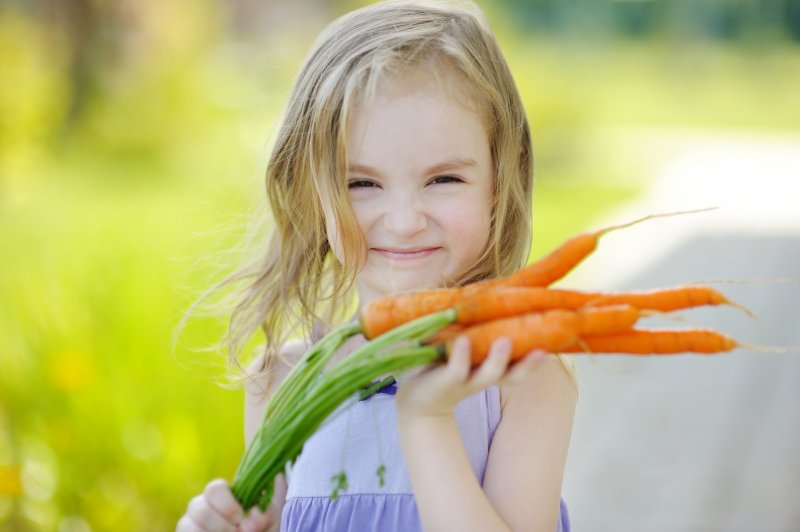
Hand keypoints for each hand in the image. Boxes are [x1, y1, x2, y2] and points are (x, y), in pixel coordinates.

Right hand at [176, 479, 274, 531]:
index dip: (227, 504)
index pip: (214, 489)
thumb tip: (259, 508)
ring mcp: (191, 525)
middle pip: (198, 508)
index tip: (241, 516)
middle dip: (221, 524)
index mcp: (222, 496)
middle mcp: (202, 508)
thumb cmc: (259, 530)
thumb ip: (268, 510)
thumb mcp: (268, 520)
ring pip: (187, 526)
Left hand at [395, 336, 545, 418]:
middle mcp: (486, 377)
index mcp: (496, 368)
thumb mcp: (472, 345)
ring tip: (505, 341)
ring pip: (488, 373)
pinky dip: (461, 356)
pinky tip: (463, 340)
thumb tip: (510, 292)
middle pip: (514, 375)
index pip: (523, 364)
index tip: (560, 339)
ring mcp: (467, 380)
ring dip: (498, 359)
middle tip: (542, 349)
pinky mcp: (445, 381)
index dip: (540, 355)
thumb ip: (487, 328)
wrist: (418, 398)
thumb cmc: (448, 363)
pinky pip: (456, 369)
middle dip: (528, 364)